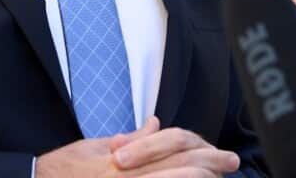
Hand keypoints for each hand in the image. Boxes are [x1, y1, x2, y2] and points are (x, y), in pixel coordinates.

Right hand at [35, 117, 239, 176]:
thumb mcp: (94, 148)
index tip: (220, 153)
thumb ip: (128, 138)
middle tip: (232, 162)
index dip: (199, 151)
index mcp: (123, 160)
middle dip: (209, 167)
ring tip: (218, 177)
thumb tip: (153, 122)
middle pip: (178, 171)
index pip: (170, 152)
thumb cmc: (64, 168)